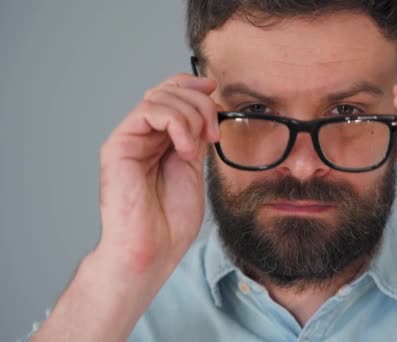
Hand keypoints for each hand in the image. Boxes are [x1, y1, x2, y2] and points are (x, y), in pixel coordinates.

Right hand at [97, 73, 217, 274]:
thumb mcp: (194, 169)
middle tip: (213, 134)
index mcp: (160, 141)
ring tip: (197, 147)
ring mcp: (130, 140)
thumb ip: (196, 138)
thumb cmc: (170, 222)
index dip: (194, 87)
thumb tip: (208, 109)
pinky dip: (175, 122)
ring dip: (190, 115)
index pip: (172, 95)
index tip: (216, 92)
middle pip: (168, 90)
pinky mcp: (119, 146)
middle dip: (199, 103)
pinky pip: (148, 111)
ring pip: (159, 96)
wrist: (152, 250)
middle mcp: (142, 136)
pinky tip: (184, 148)